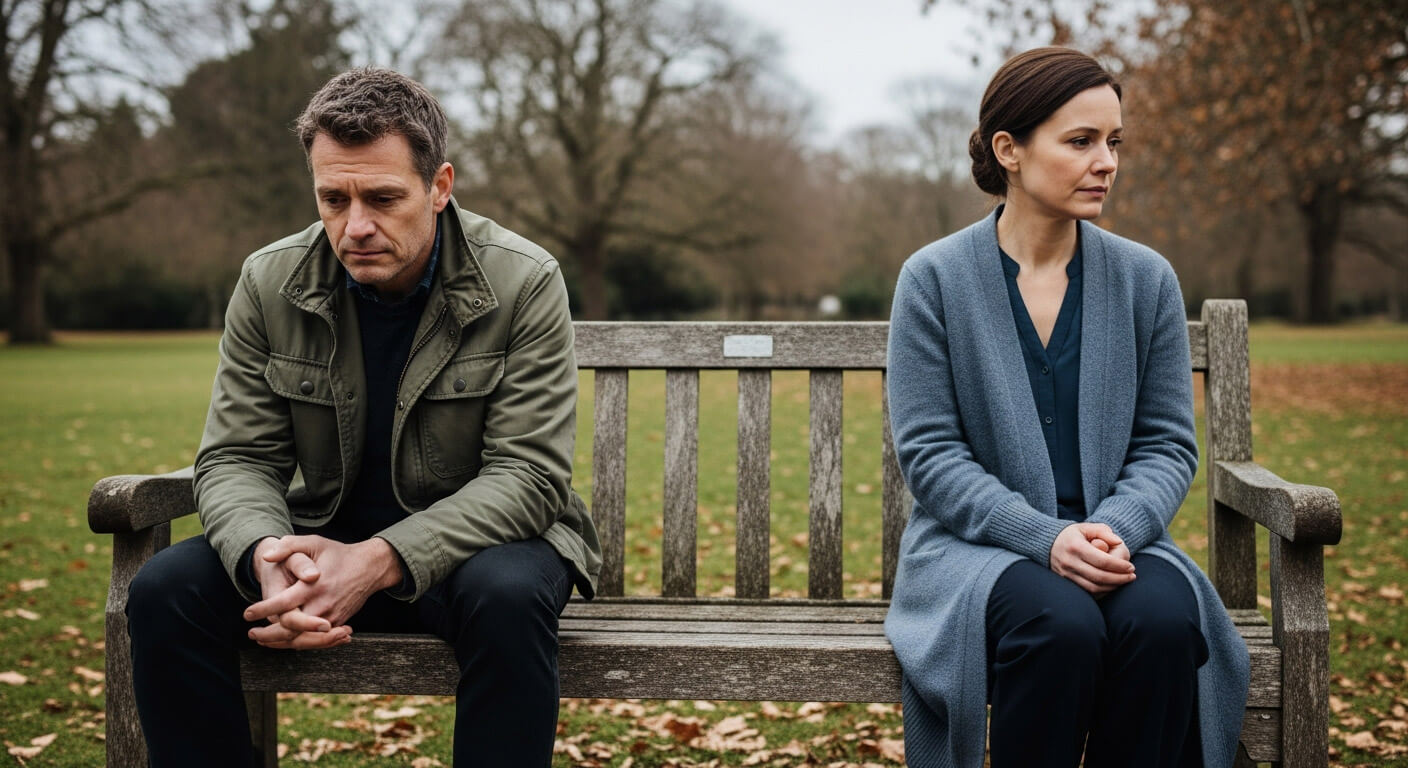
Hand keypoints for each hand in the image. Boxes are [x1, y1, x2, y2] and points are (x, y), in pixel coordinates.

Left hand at [245, 535, 401, 648]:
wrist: (370, 567)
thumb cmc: (338, 554)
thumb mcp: (314, 542)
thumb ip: (288, 546)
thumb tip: (267, 557)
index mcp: (314, 586)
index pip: (284, 604)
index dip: (263, 610)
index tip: (247, 613)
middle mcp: (323, 605)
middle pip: (291, 629)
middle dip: (269, 635)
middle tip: (252, 633)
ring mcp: (332, 617)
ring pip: (303, 639)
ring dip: (281, 643)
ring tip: (263, 640)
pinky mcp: (338, 623)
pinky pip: (315, 639)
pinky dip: (298, 643)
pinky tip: (283, 641)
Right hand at [1049, 523, 1135, 594]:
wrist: (1046, 544)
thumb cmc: (1071, 535)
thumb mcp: (1086, 527)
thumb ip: (1103, 531)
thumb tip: (1118, 542)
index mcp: (1075, 546)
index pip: (1102, 561)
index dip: (1119, 566)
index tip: (1131, 567)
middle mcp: (1069, 562)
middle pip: (1099, 577)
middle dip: (1119, 578)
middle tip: (1131, 576)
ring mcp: (1066, 574)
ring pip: (1093, 588)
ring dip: (1112, 587)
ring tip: (1123, 581)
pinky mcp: (1065, 583)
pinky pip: (1087, 592)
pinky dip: (1101, 592)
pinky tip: (1110, 586)